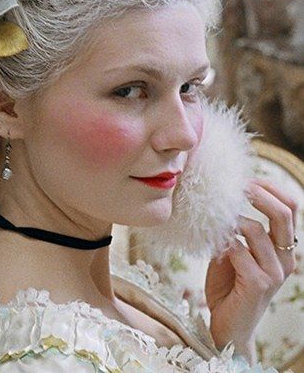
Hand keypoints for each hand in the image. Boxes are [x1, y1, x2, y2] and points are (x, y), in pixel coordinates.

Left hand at [204, 178, 298, 361]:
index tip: (249, 178)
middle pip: (283, 213)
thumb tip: (222, 199)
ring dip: (231, 220)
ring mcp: (274, 272)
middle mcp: (285, 258)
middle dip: (259, 193)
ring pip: (256, 229)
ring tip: (215, 221)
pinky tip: (214, 248)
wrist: (227, 326)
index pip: (291, 208)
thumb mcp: (234, 251)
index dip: (272, 188)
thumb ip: (236, 229)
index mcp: (283, 248)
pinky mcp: (259, 284)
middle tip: (237, 186)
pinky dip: (223, 243)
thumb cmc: (229, 285)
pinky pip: (239, 250)